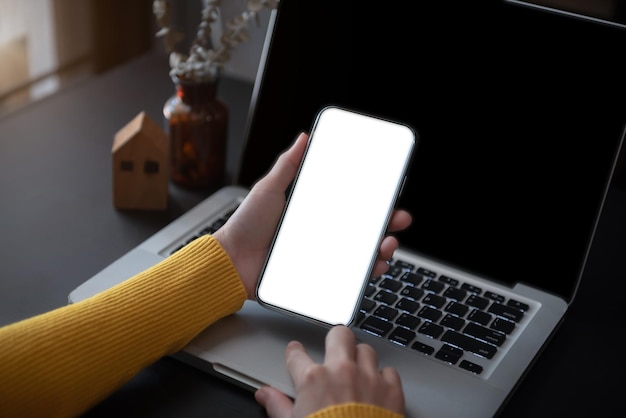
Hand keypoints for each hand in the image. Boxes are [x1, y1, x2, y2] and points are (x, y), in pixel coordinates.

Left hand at [213, 132, 412, 299]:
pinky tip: (375, 267)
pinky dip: (366, 273)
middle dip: (388, 223)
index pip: (351, 203)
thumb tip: (304, 137)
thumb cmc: (246, 225)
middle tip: (399, 218)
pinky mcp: (318, 276)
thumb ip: (288, 165)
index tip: (390, 191)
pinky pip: (348, 277)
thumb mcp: (269, 189)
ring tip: (387, 244)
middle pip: (363, 227)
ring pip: (361, 253)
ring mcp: (322, 255)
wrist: (230, 262)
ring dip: (382, 248)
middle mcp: (322, 233)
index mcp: (314, 211)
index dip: (373, 199)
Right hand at [255, 325, 404, 416]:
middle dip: (336, 339)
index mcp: (313, 379)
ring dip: (361, 359)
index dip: (295, 352)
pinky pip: (389, 372)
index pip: (297, 354)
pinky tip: (379, 387)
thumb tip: (265, 395)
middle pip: (339, 335)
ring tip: (358, 370)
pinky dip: (384, 378)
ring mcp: (368, 378)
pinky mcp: (391, 390)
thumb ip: (278, 406)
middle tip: (335, 348)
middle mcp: (341, 371)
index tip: (296, 352)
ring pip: (366, 350)